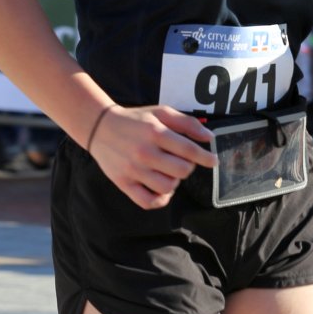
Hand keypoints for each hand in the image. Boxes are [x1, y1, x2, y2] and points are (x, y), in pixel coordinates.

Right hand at [90, 104, 217, 209]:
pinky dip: (160, 199)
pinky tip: (162, 189)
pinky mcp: (123, 183)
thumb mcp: (161, 112)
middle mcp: (145, 152)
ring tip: (169, 172)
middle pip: (182, 171)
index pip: (189, 151)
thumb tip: (209, 138)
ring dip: (174, 181)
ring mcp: (133, 170)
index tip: (213, 161)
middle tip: (181, 161)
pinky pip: (148, 201)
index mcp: (155, 133)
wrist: (100, 126)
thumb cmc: (135, 119)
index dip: (206, 158)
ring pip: (167, 187)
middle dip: (187, 167)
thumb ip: (187, 123)